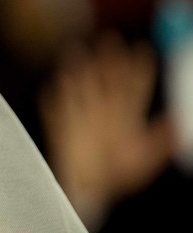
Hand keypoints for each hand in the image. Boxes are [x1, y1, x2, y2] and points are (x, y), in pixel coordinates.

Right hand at [41, 34, 173, 227]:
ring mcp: (82, 119)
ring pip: (81, 89)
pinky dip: (55, 99)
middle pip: (107, 81)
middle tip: (111, 39)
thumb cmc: (116, 177)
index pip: (134, 88)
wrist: (89, 193)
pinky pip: (56, 111)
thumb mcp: (144, 160)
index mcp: (126, 118)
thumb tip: (177, 121)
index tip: (143, 51)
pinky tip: (55, 86)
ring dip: (78, 71)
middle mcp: (104, 113)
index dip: (139, 70)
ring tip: (76, 53)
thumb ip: (159, 142)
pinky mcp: (62, 130)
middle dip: (109, 60)